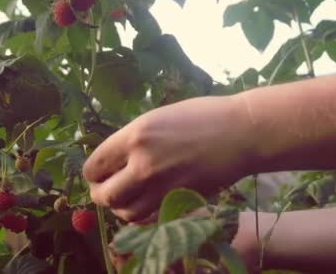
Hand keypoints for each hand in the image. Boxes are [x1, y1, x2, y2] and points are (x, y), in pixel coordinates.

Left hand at [83, 96, 255, 221]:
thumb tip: (112, 159)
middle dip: (100, 193)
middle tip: (106, 189)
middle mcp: (144, 164)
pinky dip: (142, 215)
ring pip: (125, 212)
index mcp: (135, 136)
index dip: (93, 173)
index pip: (94, 166)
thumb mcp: (158, 118)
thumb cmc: (202, 117)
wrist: (242, 132)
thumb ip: (132, 140)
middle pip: (104, 194)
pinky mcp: (180, 202)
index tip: (99, 173)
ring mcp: (163, 186)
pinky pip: (149, 219)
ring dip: (121, 207)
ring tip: (126, 197)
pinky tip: (146, 203)